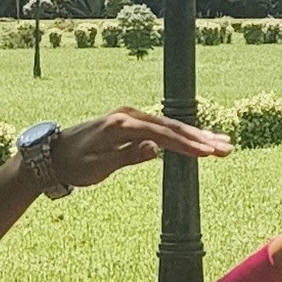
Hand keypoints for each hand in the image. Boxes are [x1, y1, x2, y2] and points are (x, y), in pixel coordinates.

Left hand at [50, 105, 229, 188]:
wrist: (53, 154)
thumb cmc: (74, 164)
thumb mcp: (98, 166)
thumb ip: (128, 156)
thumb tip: (156, 148)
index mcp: (122, 125)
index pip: (163, 135)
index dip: (187, 145)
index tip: (209, 153)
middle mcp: (130, 115)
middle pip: (172, 127)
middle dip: (202, 138)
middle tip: (227, 148)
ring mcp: (132, 117)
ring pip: (171, 126)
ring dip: (197, 136)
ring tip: (223, 145)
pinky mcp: (132, 122)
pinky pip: (162, 128)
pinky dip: (182, 135)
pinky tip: (199, 140)